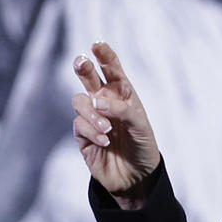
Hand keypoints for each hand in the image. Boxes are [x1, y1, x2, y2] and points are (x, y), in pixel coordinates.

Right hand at [71, 42, 162, 208]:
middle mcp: (104, 101)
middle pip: (88, 77)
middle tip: (82, 61)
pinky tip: (105, 141)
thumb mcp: (140, 125)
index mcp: (122, 93)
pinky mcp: (82, 135)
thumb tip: (96, 102)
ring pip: (79, 101)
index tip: (98, 44)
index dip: (105, 55)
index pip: (111, 69)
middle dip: (84, 67)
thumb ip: (121, 109)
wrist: (136, 177)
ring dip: (92, 114)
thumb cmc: (142, 146)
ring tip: (107, 129)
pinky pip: (79, 125)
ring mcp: (92, 118)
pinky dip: (92, 131)